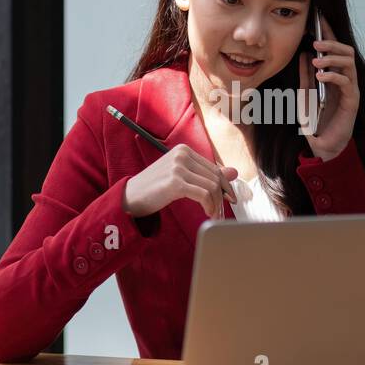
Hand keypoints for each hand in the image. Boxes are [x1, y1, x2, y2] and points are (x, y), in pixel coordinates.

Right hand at [122, 144, 237, 219]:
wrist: (130, 197)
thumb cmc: (155, 188)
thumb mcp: (181, 177)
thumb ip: (205, 173)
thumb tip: (234, 172)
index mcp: (184, 150)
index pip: (213, 168)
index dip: (225, 185)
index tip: (229, 199)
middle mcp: (182, 154)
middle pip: (215, 177)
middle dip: (222, 197)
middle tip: (222, 212)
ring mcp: (178, 167)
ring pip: (212, 186)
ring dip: (216, 204)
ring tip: (214, 215)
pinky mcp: (175, 182)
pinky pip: (203, 195)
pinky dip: (209, 206)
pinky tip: (207, 213)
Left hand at [298, 13, 359, 159]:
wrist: (321, 145)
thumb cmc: (314, 120)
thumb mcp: (304, 94)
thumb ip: (305, 75)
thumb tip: (304, 53)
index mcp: (334, 74)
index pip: (334, 48)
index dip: (328, 32)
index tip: (319, 18)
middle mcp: (345, 78)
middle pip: (346, 51)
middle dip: (332, 43)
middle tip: (317, 42)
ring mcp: (350, 89)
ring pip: (349, 62)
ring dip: (332, 58)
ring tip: (316, 59)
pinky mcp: (352, 100)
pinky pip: (347, 81)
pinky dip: (333, 75)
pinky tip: (321, 76)